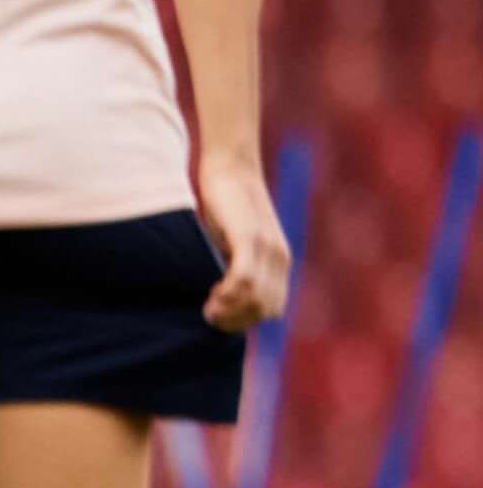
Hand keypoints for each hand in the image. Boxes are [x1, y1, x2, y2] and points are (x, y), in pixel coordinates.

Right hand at [195, 147, 291, 332]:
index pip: (272, 308)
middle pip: (266, 309)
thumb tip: (218, 289)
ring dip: (232, 311)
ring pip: (257, 299)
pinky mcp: (250, 238)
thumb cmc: (225, 203)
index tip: (219, 314)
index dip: (245, 319)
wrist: (230, 167)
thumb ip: (235, 262)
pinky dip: (229, 293)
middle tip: (209, 315)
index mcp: (279, 261)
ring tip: (208, 308)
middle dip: (237, 321)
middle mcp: (279, 258)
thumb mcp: (234, 239)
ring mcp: (267, 249)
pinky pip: (245, 278)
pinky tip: (212, 294)